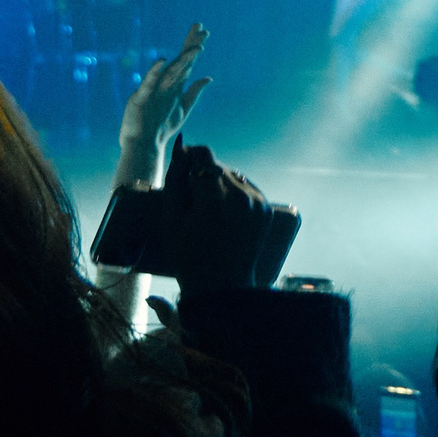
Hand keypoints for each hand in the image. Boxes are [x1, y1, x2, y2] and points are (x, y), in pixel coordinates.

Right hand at [118, 25, 210, 186]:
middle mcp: (165, 84)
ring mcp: (154, 90)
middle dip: (191, 44)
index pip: (187, 62)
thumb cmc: (161, 126)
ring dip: (183, 60)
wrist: (143, 144)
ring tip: (197, 48)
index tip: (204, 31)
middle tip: (201, 28)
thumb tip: (208, 78)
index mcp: (175, 85)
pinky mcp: (142, 97)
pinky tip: (162, 62)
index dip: (195, 46)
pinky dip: (155, 72)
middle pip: (181, 61)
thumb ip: (194, 93)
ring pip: (171, 71)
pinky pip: (150, 83)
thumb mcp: (182, 108)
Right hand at [159, 141, 277, 289]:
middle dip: (203, 175)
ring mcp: (256, 202)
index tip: (182, 164)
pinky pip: (247, 189)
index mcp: (214, 196)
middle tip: (191, 198)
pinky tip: (225, 213)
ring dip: (220, 184)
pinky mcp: (266, 210)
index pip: (203, 155)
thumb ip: (174, 180)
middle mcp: (240, 195)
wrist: (221, 287)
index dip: (190, 155)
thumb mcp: (171, 219)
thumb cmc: (189, 257)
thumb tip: (181, 149)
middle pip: (217, 167)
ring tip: (209, 208)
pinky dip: (235, 194)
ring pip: (233, 176)